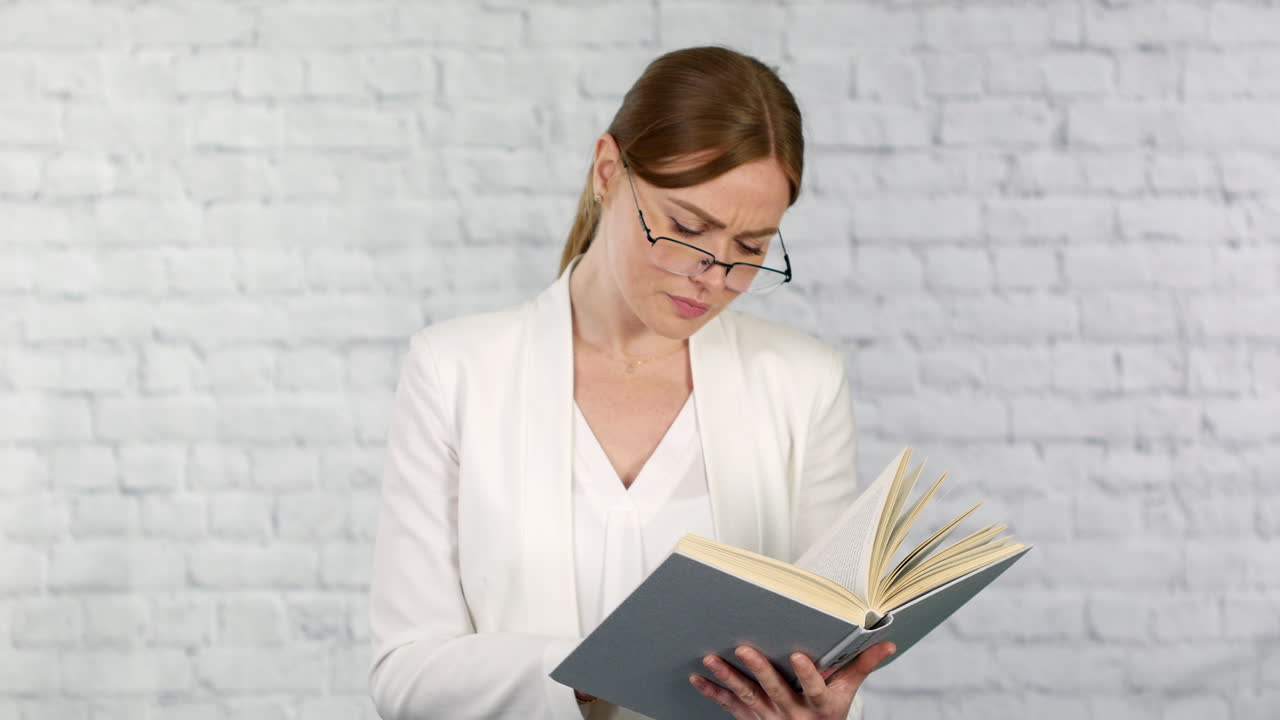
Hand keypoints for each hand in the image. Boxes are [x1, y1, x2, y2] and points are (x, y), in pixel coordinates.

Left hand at [688, 641, 894, 718]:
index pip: (815, 689)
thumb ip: (863, 666)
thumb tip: (888, 643)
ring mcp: (769, 717)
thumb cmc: (829, 712)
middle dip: (758, 670)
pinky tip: (698, 678)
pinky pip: (730, 705)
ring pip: (747, 697)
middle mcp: (792, 713)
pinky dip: (713, 692)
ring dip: (728, 678)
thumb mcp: (847, 693)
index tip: (799, 656)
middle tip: (743, 649)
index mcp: (820, 705)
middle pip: (775, 691)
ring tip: (711, 660)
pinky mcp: (751, 719)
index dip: (807, 674)